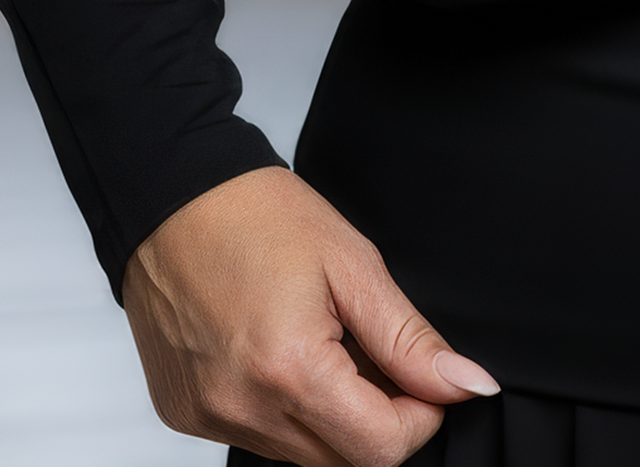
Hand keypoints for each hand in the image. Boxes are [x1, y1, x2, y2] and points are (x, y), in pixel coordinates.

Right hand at [122, 165, 499, 465]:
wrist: (172, 199)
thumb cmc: (259, 216)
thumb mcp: (353, 265)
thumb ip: (410, 340)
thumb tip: (467, 385)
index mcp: (289, 370)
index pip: (380, 450)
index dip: (422, 417)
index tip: (427, 378)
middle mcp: (242, 409)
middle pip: (343, 462)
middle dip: (380, 419)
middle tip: (378, 351)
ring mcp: (209, 418)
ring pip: (302, 456)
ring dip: (334, 416)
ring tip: (328, 343)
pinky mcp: (186, 415)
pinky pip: (259, 437)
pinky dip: (287, 410)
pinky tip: (286, 354)